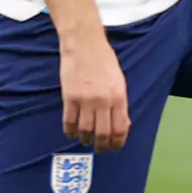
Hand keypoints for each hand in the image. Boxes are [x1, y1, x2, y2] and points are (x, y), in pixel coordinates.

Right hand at [59, 29, 129, 152]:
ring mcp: (85, 99)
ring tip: (86, 140)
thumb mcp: (119, 80)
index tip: (114, 147)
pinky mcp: (69, 97)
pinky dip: (70, 131)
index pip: (120, 128)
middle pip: (103, 133)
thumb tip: (122, 123)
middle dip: (102, 146)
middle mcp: (103, 100)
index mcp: (118, 96)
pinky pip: (69, 122)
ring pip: (85, 130)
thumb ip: (120, 102)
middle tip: (100, 149)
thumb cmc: (104, 60)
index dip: (117, 142)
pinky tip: (72, 133)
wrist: (84, 43)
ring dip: (85, 140)